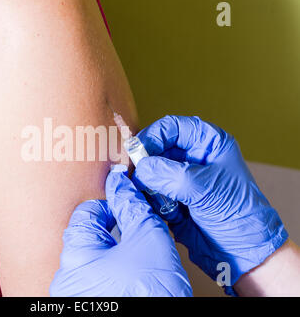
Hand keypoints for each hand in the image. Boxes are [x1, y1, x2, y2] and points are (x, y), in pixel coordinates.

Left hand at [50, 165, 191, 296]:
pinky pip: (95, 278)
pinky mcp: (85, 306)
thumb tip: (122, 185)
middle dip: (113, 229)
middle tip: (136, 232)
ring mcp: (75, 295)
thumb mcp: (149, 241)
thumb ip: (133, 207)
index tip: (129, 203)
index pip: (87, 212)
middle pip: (88, 235)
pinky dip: (112, 270)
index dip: (112, 203)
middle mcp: (67, 278)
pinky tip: (131, 277)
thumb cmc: (153, 296)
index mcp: (75, 257)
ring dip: (114, 251)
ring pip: (93, 258)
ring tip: (136, 258)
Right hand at [133, 116, 288, 289]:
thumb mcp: (204, 187)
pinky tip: (164, 212)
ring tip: (157, 199)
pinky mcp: (171, 199)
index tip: (138, 151)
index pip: (173, 128)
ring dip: (147, 185)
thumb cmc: (237, 213)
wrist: (242, 251)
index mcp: (208, 143)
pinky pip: (150, 193)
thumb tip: (141, 168)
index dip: (153, 136)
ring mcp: (181, 179)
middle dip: (146, 163)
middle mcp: (192, 158)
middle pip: (156, 149)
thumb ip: (169, 173)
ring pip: (149, 172)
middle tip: (137, 177)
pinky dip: (150, 201)